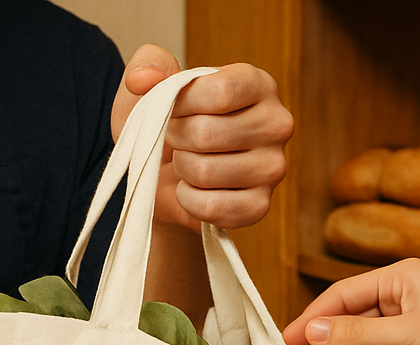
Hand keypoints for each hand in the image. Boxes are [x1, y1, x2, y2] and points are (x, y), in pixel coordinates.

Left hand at [111, 45, 292, 230]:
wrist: (166, 174)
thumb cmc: (167, 122)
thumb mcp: (150, 83)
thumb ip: (147, 63)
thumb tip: (143, 79)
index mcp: (258, 84)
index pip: (219, 92)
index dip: (182, 104)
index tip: (173, 108)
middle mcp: (276, 124)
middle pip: (206, 134)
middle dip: (175, 139)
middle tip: (177, 139)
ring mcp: (272, 168)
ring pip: (204, 172)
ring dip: (181, 169)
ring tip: (186, 161)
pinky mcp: (260, 206)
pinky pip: (210, 207)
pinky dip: (188, 200)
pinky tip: (192, 189)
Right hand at [282, 260, 419, 344]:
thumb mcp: (409, 332)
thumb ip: (358, 332)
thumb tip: (313, 331)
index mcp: (402, 277)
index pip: (344, 294)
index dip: (314, 316)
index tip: (289, 341)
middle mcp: (403, 302)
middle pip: (351, 321)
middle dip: (327, 343)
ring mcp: (409, 334)